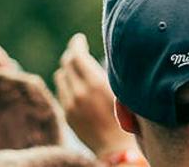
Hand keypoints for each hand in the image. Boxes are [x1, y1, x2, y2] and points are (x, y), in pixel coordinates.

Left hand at [54, 33, 134, 159]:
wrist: (117, 148)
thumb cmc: (127, 117)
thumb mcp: (121, 89)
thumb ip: (106, 71)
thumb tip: (98, 53)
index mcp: (95, 83)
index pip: (76, 55)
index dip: (76, 43)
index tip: (79, 39)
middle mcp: (79, 92)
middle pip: (66, 63)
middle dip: (72, 54)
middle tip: (79, 51)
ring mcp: (70, 104)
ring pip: (61, 76)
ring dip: (68, 70)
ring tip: (78, 69)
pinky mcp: (67, 114)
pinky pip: (62, 91)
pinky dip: (68, 84)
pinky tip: (78, 86)